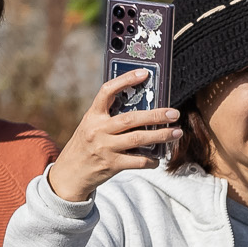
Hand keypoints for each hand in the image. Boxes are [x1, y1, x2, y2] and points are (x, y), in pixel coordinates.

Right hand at [48, 70, 182, 202]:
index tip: (144, 73)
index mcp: (93, 115)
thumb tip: (142, 108)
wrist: (70, 172)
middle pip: (131, 118)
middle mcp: (98, 129)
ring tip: (177, 132)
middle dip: (156, 115)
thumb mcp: (91, 126)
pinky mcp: (112, 164)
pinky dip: (152, 160)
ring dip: (161, 135)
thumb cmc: (86, 146)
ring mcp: (105, 147)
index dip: (126, 80)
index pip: (107, 91)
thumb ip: (110, 118)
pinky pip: (139, 161)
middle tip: (174, 113)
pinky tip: (158, 159)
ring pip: (139, 139)